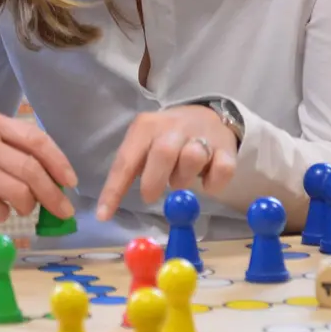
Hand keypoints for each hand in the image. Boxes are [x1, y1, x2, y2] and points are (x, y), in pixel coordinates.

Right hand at [0, 109, 77, 223]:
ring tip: (21, 207)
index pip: (36, 140)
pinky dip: (2, 215)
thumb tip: (55, 178)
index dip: (59, 162)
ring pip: (19, 193)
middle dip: (53, 194)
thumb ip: (13, 149)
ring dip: (28, 206)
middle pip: (31, 170)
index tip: (70, 181)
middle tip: (63, 210)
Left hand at [96, 105, 237, 220]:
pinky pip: (222, 169)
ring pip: (193, 157)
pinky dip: (213, 183)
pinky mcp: (226, 148)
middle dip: (154, 181)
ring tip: (181, 179)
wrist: (207, 116)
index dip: (114, 190)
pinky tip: (207, 182)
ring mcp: (202, 135)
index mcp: (146, 127)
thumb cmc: (167, 138)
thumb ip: (133, 167)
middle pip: (163, 153)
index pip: (126, 160)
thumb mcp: (145, 143)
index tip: (104, 215)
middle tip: (150, 195)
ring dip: (184, 178)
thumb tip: (111, 207)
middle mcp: (173, 127)